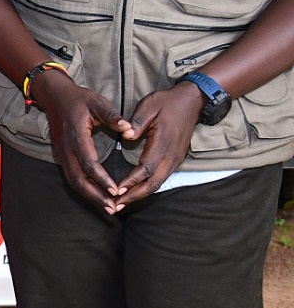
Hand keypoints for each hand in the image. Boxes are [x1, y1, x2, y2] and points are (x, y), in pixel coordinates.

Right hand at [35, 69, 134, 212]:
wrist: (55, 97)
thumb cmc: (79, 99)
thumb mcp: (97, 102)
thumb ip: (112, 116)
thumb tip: (130, 129)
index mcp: (77, 135)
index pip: (88, 162)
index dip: (102, 178)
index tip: (116, 190)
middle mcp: (66, 148)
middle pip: (78, 178)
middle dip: (95, 195)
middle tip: (113, 207)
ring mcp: (62, 154)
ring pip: (73, 181)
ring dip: (89, 196)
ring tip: (107, 207)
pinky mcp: (62, 156)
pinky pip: (71, 177)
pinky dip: (84, 190)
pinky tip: (96, 197)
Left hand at [109, 83, 201, 208]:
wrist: (191, 102)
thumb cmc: (167, 103)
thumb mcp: (149, 106)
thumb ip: (137, 122)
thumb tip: (126, 135)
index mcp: (163, 144)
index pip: (146, 168)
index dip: (132, 181)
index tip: (117, 190)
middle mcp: (171, 156)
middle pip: (153, 183)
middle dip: (134, 196)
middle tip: (115, 206)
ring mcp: (175, 159)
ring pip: (158, 183)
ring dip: (140, 194)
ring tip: (122, 203)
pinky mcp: (175, 159)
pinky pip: (161, 178)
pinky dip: (147, 187)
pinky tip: (135, 192)